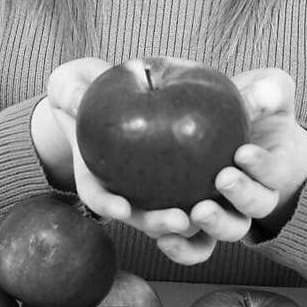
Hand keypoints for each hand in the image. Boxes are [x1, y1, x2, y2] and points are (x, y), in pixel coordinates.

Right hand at [42, 57, 214, 242]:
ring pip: (179, 217)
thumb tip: (74, 96)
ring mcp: (158, 186)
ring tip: (208, 211)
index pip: (98, 196)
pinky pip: (209, 188)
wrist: (116, 86)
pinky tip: (236, 168)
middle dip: (161, 224)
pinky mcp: (191, 172)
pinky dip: (222, 189)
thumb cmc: (87, 86)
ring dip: (196, 223)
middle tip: (179, 220)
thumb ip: (70, 90)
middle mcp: (127, 188)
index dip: (107, 205)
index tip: (120, 207)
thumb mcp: (72, 82)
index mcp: (95, 174)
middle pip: (144, 217)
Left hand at [155, 68, 306, 266]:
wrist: (230, 126)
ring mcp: (222, 214)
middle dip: (240, 196)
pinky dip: (181, 248)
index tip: (243, 152)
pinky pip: (192, 246)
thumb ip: (269, 91)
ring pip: (224, 232)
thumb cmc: (253, 105)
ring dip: (212, 225)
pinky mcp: (193, 224)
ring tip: (196, 212)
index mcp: (272, 169)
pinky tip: (164, 237)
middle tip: (223, 178)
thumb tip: (261, 96)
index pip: (274, 172)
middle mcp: (250, 199)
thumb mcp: (268, 89)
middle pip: (252, 210)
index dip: (262, 166)